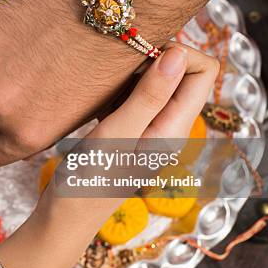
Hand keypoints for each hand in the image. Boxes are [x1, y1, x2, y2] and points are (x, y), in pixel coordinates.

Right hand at [0, 44, 218, 267]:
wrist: (64, 216)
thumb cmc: (88, 181)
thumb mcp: (118, 135)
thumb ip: (149, 96)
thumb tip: (178, 52)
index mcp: (175, 127)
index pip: (202, 70)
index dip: (176, 52)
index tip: (139, 52)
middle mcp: (168, 125)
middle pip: (181, 72)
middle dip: (154, 56)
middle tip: (117, 60)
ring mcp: (148, 127)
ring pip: (156, 80)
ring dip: (135, 70)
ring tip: (104, 73)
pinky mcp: (128, 128)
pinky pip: (135, 93)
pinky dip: (121, 84)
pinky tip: (97, 89)